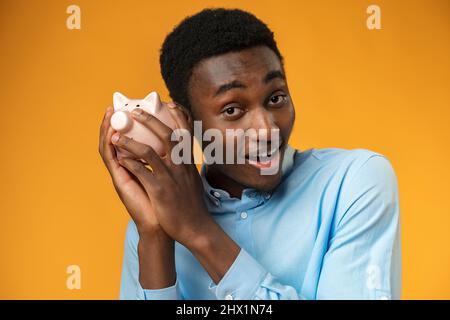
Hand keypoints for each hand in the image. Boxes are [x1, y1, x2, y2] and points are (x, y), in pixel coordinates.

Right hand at [98, 106, 163, 235]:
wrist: (163, 225)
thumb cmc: (169, 202)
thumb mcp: (171, 176)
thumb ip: (170, 161)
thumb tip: (180, 144)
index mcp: (138, 164)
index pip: (129, 140)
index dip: (128, 125)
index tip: (134, 108)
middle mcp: (128, 166)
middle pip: (116, 140)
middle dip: (114, 122)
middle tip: (115, 105)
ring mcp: (122, 173)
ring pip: (109, 147)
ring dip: (106, 129)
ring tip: (108, 114)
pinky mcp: (120, 181)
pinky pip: (110, 160)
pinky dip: (109, 145)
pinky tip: (111, 133)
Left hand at [110, 105, 213, 247]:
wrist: (195, 228)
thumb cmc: (192, 205)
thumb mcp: (193, 180)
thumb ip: (187, 166)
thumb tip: (183, 157)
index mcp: (188, 162)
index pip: (185, 132)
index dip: (177, 115)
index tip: (169, 103)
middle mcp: (180, 166)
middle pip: (166, 134)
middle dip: (149, 120)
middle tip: (135, 112)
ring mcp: (170, 178)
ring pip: (149, 151)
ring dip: (130, 141)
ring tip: (117, 135)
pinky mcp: (159, 191)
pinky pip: (141, 172)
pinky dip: (129, 162)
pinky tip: (120, 158)